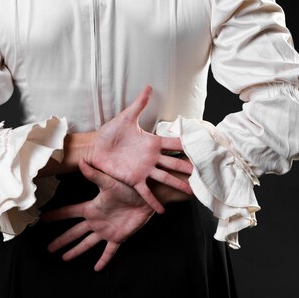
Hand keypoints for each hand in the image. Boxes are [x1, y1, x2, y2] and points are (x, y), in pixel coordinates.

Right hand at [41, 160, 154, 271]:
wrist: (148, 198)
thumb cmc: (129, 188)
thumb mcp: (110, 183)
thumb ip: (95, 175)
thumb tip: (82, 162)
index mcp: (92, 208)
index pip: (70, 212)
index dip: (57, 215)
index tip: (43, 218)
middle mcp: (96, 221)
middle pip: (75, 232)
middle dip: (62, 240)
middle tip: (49, 248)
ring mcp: (106, 230)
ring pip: (87, 243)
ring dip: (76, 251)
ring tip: (64, 258)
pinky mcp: (118, 237)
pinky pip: (109, 251)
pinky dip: (104, 260)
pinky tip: (97, 268)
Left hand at [84, 85, 192, 213]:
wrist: (94, 148)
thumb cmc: (109, 133)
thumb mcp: (125, 117)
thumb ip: (139, 104)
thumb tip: (149, 86)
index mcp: (151, 143)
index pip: (173, 144)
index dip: (187, 146)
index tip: (203, 148)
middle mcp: (151, 158)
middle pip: (174, 163)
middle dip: (188, 168)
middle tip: (204, 173)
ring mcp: (144, 170)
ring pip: (165, 178)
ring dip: (177, 185)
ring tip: (190, 193)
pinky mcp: (134, 180)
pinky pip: (146, 192)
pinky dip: (153, 201)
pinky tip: (162, 211)